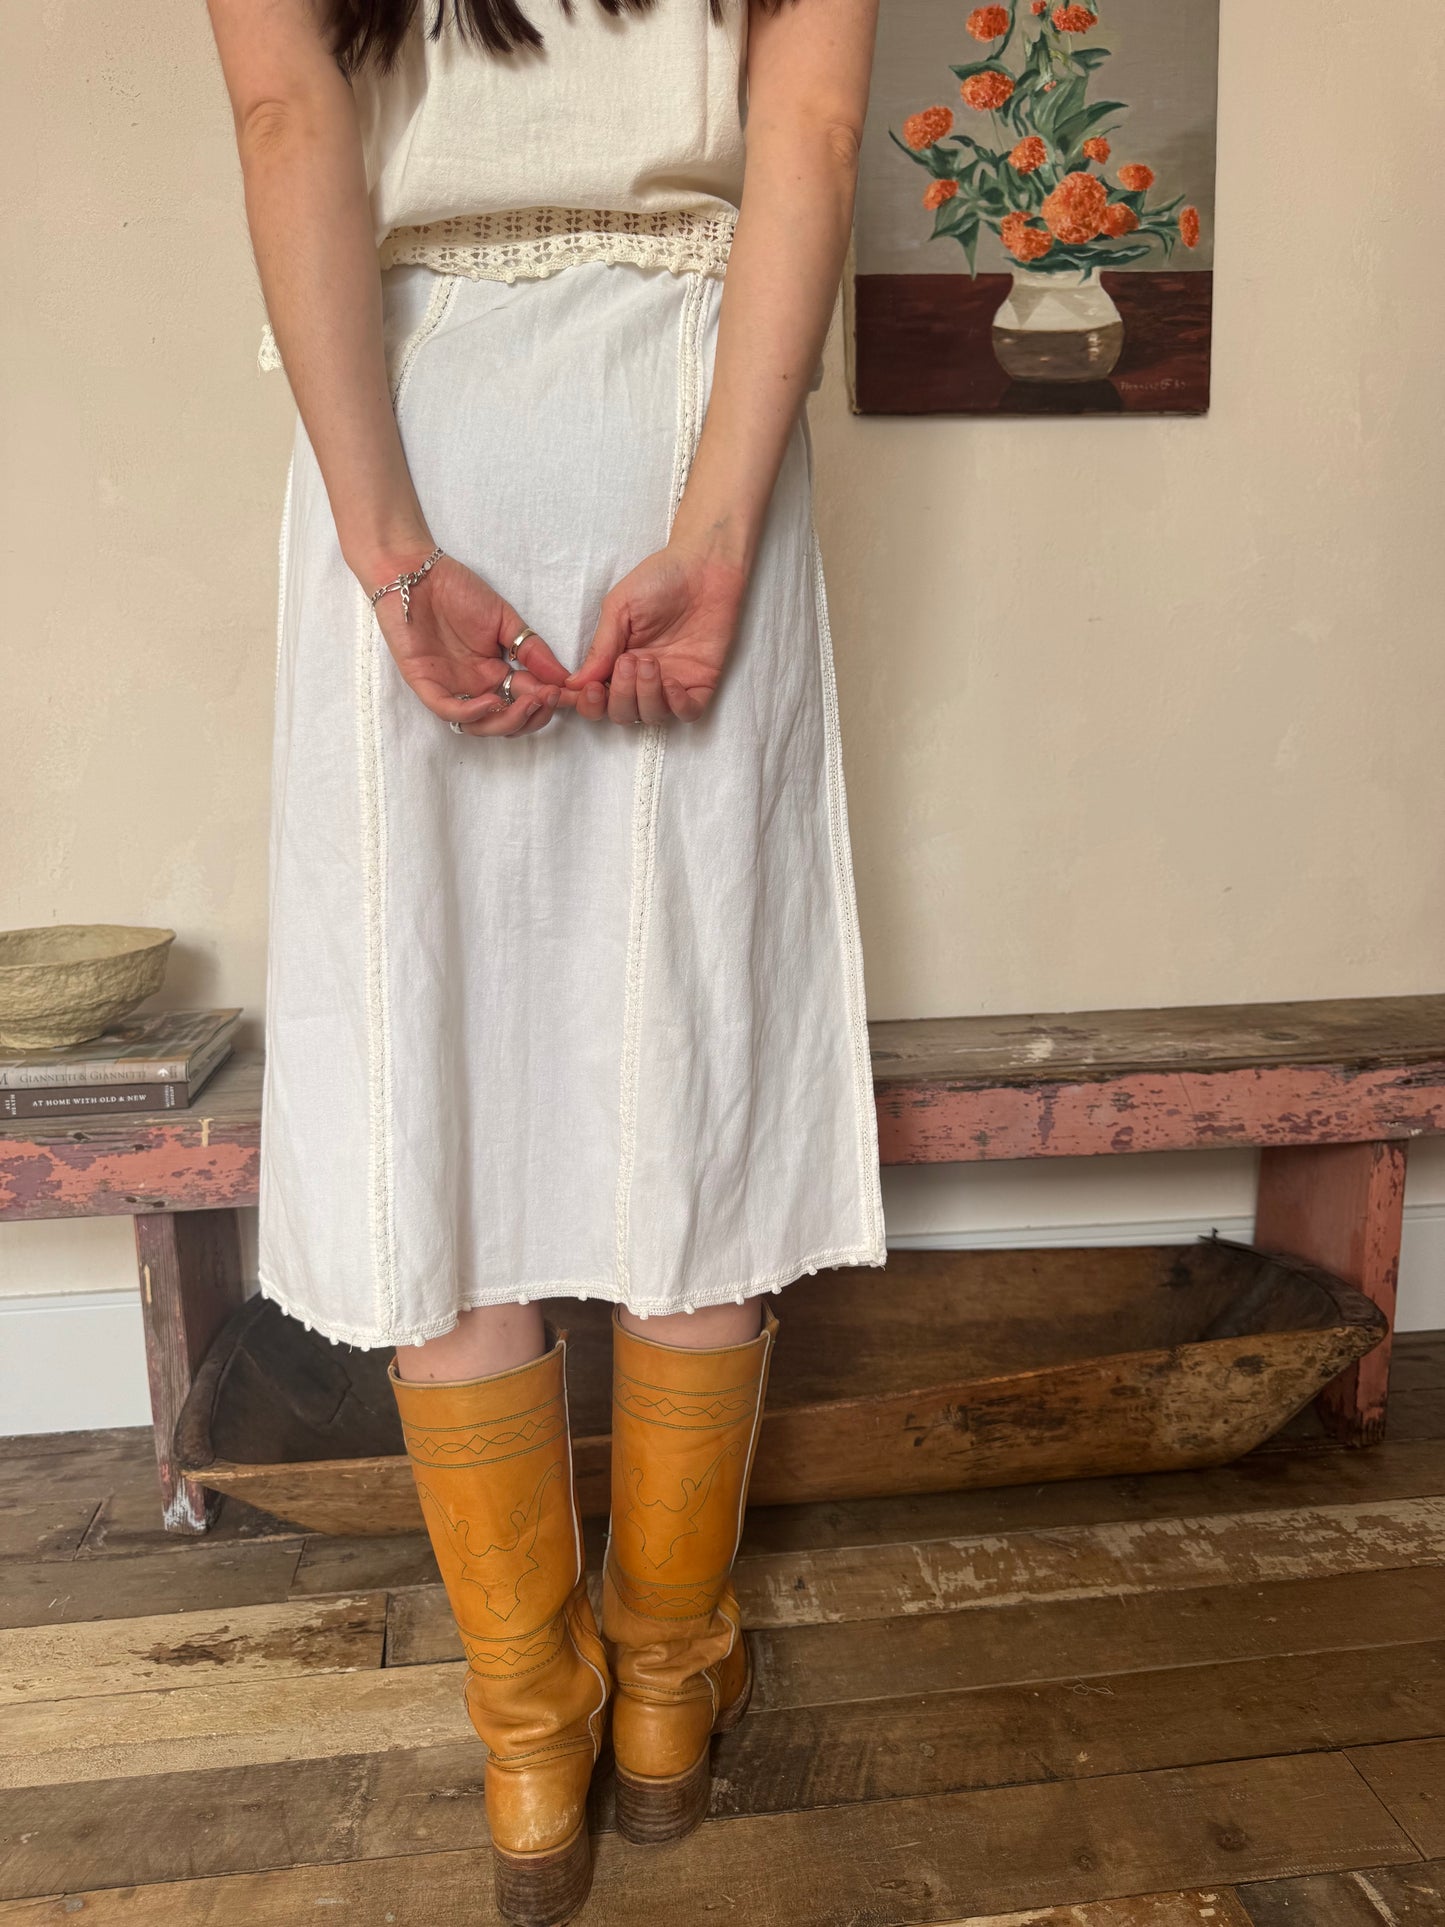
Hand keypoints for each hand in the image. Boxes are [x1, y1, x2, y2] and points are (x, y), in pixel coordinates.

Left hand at [369, 549, 573, 737]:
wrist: (414, 572)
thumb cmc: (456, 590)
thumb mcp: (504, 619)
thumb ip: (532, 649)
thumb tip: (564, 677)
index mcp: (493, 674)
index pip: (525, 700)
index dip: (548, 703)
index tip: (570, 696)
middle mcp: (474, 688)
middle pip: (506, 721)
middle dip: (532, 716)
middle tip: (550, 697)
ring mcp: (450, 688)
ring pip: (480, 725)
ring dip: (508, 720)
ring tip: (529, 702)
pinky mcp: (425, 684)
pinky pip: (449, 711)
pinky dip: (472, 713)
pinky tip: (492, 701)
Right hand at [565, 543, 749, 725]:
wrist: (705, 564)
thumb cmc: (660, 578)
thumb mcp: (620, 607)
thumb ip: (601, 647)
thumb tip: (574, 683)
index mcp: (617, 661)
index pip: (596, 699)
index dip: (588, 704)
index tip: (588, 690)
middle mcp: (642, 678)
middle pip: (621, 713)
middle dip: (620, 696)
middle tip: (628, 662)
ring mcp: (672, 682)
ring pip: (651, 716)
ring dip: (645, 696)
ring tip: (650, 662)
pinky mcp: (701, 681)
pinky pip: (688, 713)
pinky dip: (677, 706)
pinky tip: (672, 683)